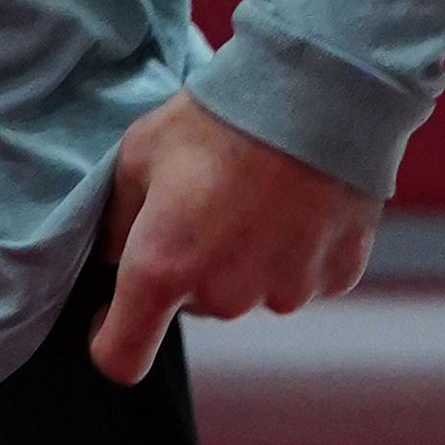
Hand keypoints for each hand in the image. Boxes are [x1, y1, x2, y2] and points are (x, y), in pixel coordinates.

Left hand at [92, 91, 376, 383]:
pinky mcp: (335, 278)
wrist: (319, 88)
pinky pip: (303, 276)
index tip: (113, 312)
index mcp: (161, 269)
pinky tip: (301, 200)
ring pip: (252, 290)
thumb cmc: (219, 115)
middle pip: (195, 306)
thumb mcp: (139, 152)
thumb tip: (115, 251)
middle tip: (208, 201)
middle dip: (192, 267)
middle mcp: (223, 297)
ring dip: (249, 259)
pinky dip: (298, 250)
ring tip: (261, 194)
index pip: (121, 356)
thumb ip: (117, 218)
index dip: (110, 337)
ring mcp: (284, 292)